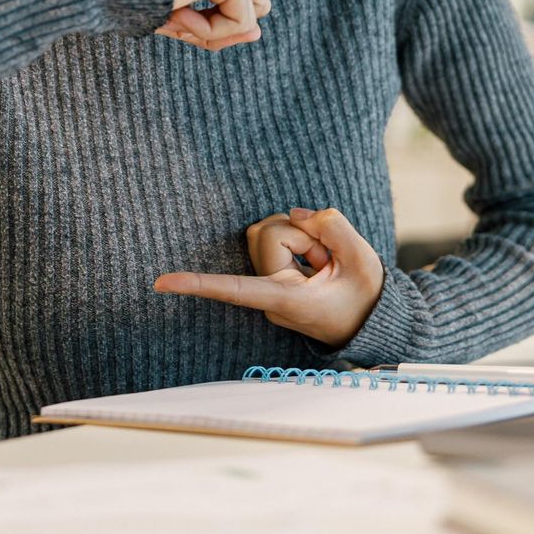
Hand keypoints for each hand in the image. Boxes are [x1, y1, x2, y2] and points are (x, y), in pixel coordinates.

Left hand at [153, 206, 386, 346]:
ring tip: (324, 264)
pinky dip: (301, 241)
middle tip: (327, 260)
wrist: (373, 319)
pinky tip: (317, 262)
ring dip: (301, 237)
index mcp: (287, 300)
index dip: (198, 283)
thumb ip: (332, 227)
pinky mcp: (271, 275)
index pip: (235, 290)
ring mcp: (269, 286)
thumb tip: (295, 213)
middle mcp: (270, 296)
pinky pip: (276, 239)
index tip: (160, 284)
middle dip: (299, 233)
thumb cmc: (366, 296)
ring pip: (268, 233)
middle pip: (266, 235)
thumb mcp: (362, 260)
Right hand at [155, 0, 334, 51]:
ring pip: (249, 19)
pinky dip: (209, 32)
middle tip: (179, 23)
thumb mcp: (182, 20)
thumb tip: (258, 34)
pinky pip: (239, 23)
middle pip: (258, 7)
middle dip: (224, 29)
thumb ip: (221, 26)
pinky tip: (178, 14)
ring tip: (174, 15)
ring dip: (212, 32)